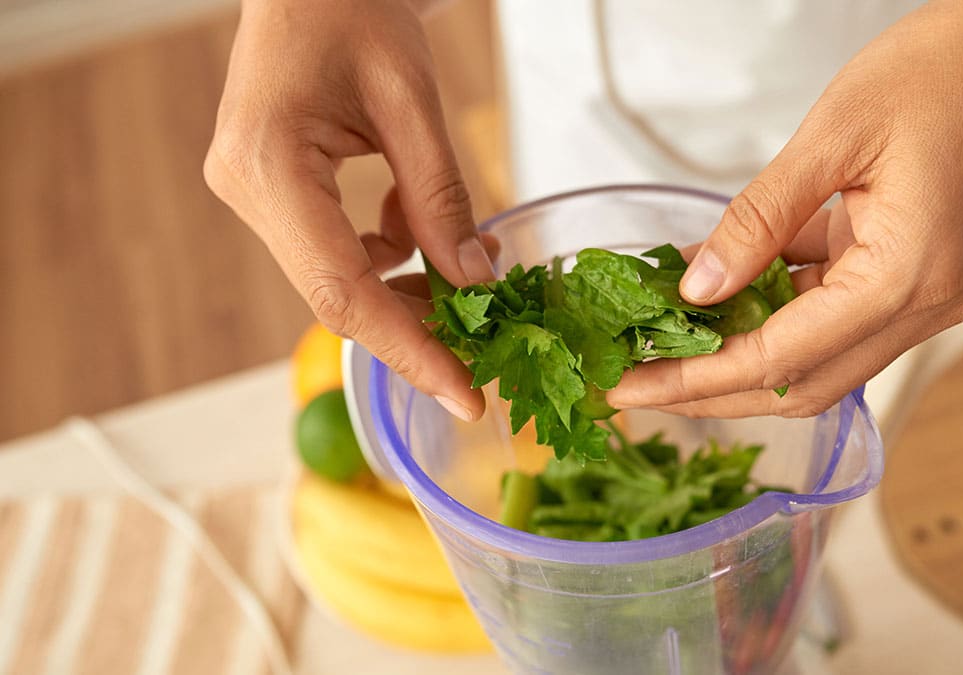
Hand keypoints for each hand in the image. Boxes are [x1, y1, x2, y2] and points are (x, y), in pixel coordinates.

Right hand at [204, 0, 490, 420]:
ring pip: (337, 278)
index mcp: (268, 165)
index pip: (343, 290)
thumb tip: (474, 283)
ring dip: (406, 287)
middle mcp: (245, 190)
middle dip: (415, 330)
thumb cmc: (350, 5)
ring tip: (467, 272)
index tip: (465, 396)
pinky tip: (416, 219)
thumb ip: (441, 196)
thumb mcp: (412, 100)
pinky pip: (335, 249)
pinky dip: (387, 252)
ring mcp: (252, 195)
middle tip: (481, 358)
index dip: (409, 350)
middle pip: (336, 296)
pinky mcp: (271, 193)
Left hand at [609, 0, 962, 417]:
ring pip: (827, 356)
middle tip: (641, 382)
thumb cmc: (950, 67)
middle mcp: (931, 304)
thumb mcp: (832, 136)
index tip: (633, 387)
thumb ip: (759, 220)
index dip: (698, 379)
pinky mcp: (934, 272)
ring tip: (676, 342)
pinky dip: (789, 311)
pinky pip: (849, 313)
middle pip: (805, 382)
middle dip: (717, 389)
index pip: (780, 359)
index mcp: (910, 277)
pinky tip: (735, 293)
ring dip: (752, 354)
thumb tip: (699, 287)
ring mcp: (939, 293)